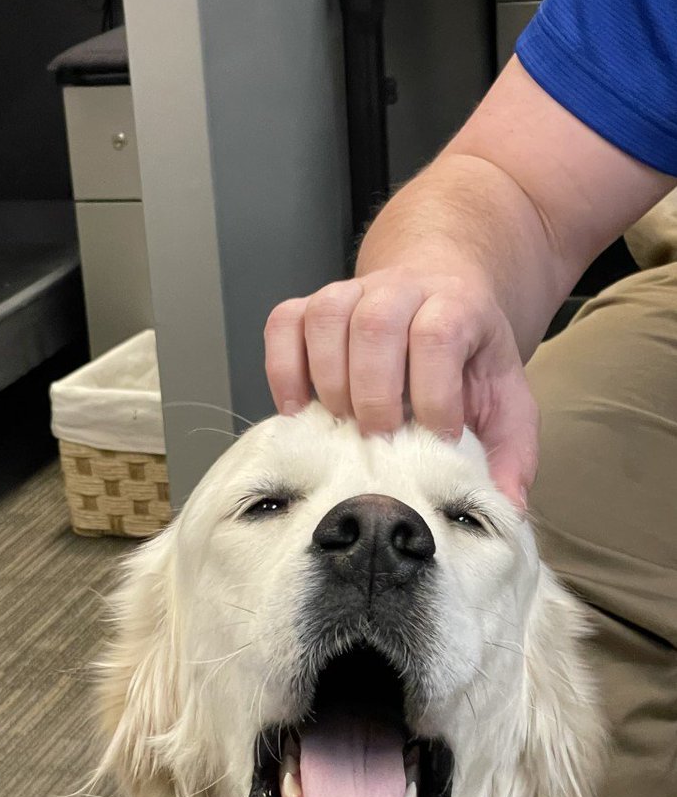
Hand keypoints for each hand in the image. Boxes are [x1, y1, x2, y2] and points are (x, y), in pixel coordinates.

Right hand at [264, 269, 537, 506]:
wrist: (441, 297)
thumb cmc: (469, 362)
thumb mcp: (506, 401)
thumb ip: (512, 453)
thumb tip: (506, 507)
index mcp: (457, 305)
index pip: (437, 336)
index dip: (434, 393)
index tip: (438, 436)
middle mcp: (401, 288)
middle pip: (375, 324)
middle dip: (373, 393)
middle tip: (380, 436)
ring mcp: (351, 292)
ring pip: (325, 317)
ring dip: (328, 380)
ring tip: (341, 424)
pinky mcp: (311, 305)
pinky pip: (283, 324)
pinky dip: (283, 370)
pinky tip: (299, 410)